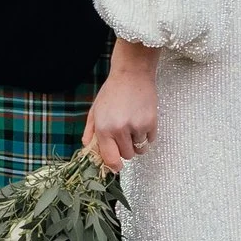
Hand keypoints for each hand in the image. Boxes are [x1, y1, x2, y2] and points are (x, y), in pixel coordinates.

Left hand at [82, 41, 159, 171]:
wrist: (132, 74)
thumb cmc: (112, 92)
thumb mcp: (95, 111)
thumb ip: (90, 132)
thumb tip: (88, 149)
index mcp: (104, 128)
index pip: (110, 159)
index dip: (114, 166)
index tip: (117, 166)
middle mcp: (120, 130)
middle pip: (127, 156)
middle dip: (125, 149)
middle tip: (124, 134)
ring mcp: (136, 126)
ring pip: (140, 149)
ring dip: (137, 143)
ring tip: (133, 127)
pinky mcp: (151, 122)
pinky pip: (150, 140)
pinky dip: (147, 135)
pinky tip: (141, 121)